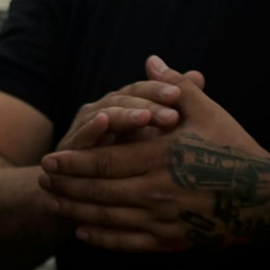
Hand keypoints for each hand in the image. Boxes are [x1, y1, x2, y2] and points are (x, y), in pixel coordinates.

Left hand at [40, 65, 269, 251]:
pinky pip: (128, 242)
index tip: (49, 159)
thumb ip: (175, 86)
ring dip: (76, 210)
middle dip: (66, 185)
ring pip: (108, 218)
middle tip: (42, 179)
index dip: (72, 162)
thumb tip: (151, 59)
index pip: (103, 161)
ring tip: (54, 202)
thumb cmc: (237, 149)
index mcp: (160, 158)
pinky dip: (102, 237)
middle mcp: (157, 192)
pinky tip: (83, 230)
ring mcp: (165, 220)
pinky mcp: (174, 241)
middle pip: (98, 191)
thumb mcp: (207, 113)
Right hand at [54, 54, 206, 150]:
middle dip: (147, 104)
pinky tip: (103, 121)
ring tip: (144, 116)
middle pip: (123, 99)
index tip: (178, 94)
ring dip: (124, 114)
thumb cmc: (128, 165)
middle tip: (170, 114)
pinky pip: (82, 135)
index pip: (141, 90)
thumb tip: (198, 74)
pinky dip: (91, 127)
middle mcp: (102, 111)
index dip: (157, 89)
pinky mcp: (70, 148)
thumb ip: (176, 106)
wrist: (87, 196)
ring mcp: (84, 127)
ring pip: (104, 113)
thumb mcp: (157, 136)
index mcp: (124, 106)